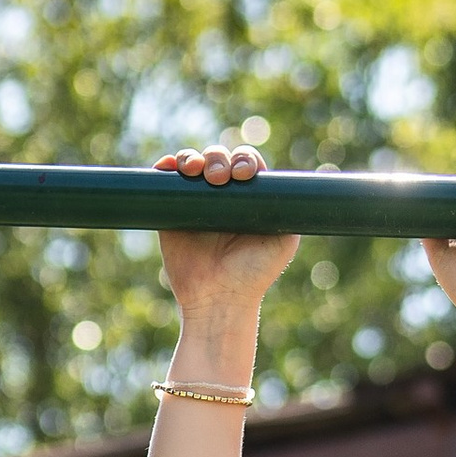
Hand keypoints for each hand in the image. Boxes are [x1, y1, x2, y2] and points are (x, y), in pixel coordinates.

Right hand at [153, 145, 298, 324]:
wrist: (219, 299)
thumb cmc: (254, 274)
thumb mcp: (284, 242)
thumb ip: (289, 212)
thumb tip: (285, 184)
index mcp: (248, 197)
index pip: (246, 163)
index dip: (244, 160)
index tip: (243, 175)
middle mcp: (222, 195)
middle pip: (218, 158)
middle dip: (217, 159)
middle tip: (218, 178)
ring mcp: (195, 201)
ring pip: (192, 162)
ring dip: (192, 158)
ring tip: (194, 171)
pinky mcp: (171, 211)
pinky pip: (166, 179)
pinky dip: (166, 166)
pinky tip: (169, 166)